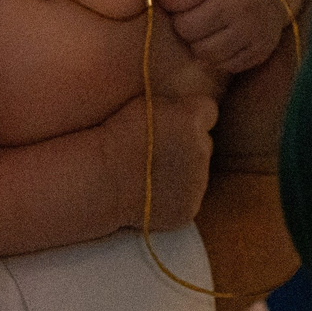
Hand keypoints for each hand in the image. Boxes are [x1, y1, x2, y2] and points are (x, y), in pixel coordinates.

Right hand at [102, 92, 217, 230]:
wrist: (102, 177)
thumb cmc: (114, 136)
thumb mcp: (145, 103)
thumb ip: (173, 104)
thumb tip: (187, 103)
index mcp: (193, 119)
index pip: (208, 111)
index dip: (191, 116)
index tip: (175, 122)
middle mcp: (203, 149)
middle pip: (204, 143)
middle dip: (188, 146)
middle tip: (158, 151)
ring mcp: (198, 182)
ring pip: (197, 172)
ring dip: (181, 172)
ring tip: (149, 173)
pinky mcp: (189, 208)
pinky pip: (188, 198)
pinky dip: (175, 197)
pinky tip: (150, 193)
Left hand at [160, 0, 288, 75]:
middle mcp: (237, 2)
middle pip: (184, 28)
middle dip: (183, 17)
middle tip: (193, 6)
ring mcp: (251, 29)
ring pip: (202, 51)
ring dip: (199, 38)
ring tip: (207, 20)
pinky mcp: (260, 49)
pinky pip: (224, 63)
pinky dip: (219, 51)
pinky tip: (224, 32)